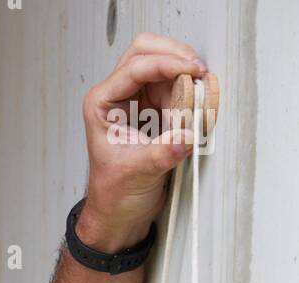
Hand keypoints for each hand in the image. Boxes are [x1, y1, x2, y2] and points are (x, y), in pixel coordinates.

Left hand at [78, 32, 207, 251]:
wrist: (118, 215)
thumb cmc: (114, 195)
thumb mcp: (138, 173)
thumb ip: (163, 153)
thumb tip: (186, 136)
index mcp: (102, 103)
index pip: (136, 67)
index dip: (167, 64)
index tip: (192, 72)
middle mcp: (117, 96)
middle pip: (146, 52)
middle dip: (175, 56)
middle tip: (197, 71)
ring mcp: (136, 101)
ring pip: (164, 67)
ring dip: (184, 79)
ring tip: (196, 104)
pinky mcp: (154, 110)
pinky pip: (175, 89)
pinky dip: (188, 95)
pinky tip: (194, 112)